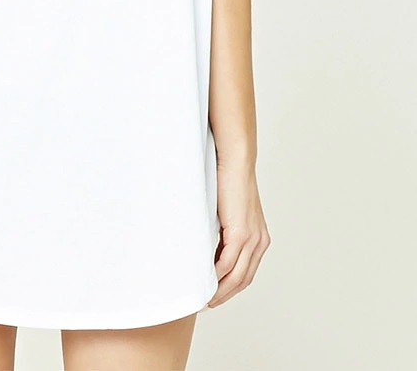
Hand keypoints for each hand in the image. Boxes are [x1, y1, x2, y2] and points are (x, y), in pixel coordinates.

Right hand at [207, 159, 270, 307]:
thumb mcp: (230, 212)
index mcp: (260, 238)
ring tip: (204, 298)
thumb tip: (209, 244)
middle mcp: (259, 242)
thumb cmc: (229, 181)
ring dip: (219, 290)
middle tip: (207, 302)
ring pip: (236, 277)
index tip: (216, 294)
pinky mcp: (240, 234)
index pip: (247, 272)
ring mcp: (252, 239)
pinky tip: (204, 280)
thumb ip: (225, 230)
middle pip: (243, 280)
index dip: (231, 287)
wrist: (235, 162)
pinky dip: (215, 275)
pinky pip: (226, 263)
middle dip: (225, 294)